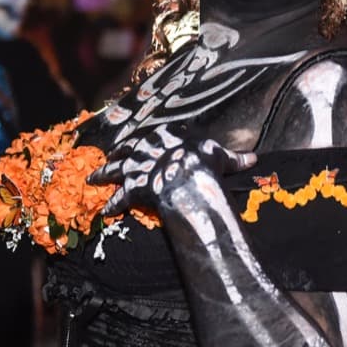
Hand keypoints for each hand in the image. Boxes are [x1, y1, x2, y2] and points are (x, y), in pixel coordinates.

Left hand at [89, 127, 253, 216]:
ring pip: (115, 169)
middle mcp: (146, 146)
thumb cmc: (207, 165)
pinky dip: (112, 204)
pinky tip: (105, 211)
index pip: (149, 137)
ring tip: (91, 179)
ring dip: (102, 175)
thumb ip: (233, 158)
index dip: (140, 142)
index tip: (133, 145)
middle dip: (116, 156)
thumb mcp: (221, 157)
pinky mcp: (133, 185)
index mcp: (165, 135)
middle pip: (126, 150)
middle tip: (106, 159)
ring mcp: (138, 165)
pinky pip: (120, 197)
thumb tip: (254, 158)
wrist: (192, 178)